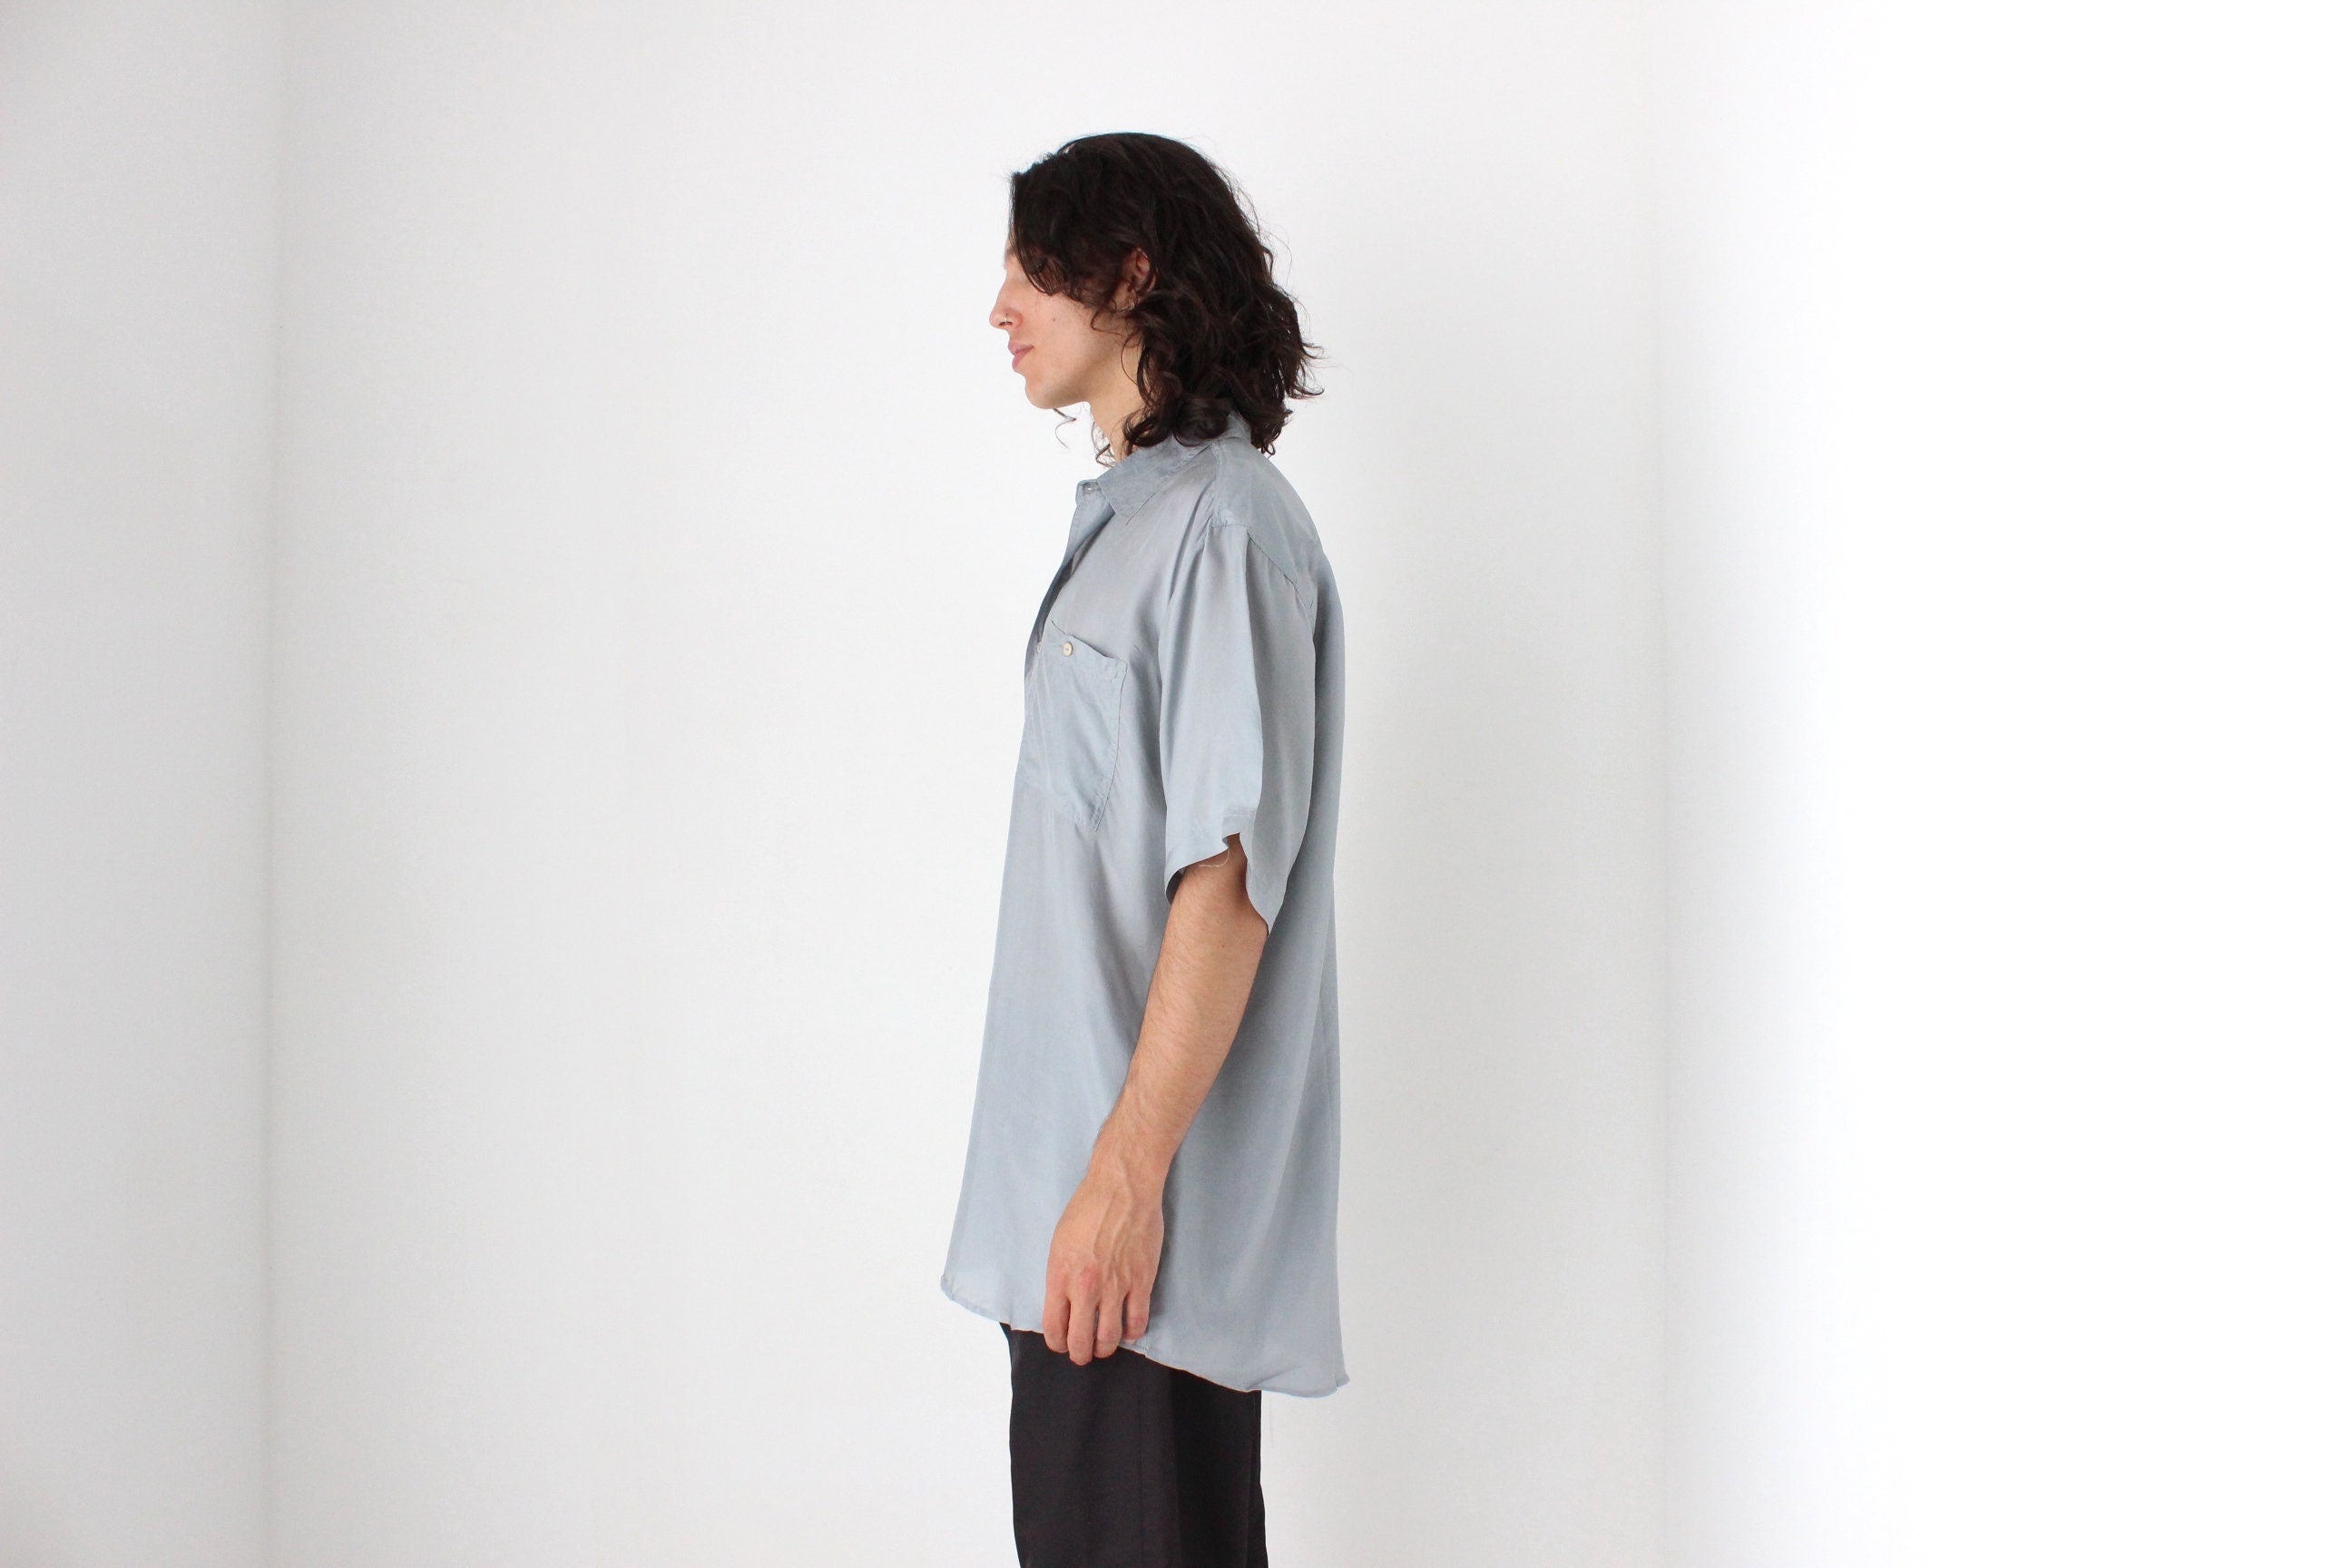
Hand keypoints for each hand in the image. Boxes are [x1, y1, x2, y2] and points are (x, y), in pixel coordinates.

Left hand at [1041, 1161, 1164, 1364]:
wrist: (1122, 1189)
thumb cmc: (1087, 1209)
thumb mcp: (1059, 1243)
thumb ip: (1060, 1277)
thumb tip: (1065, 1303)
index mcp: (1061, 1277)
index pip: (1055, 1328)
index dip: (1057, 1343)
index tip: (1062, 1343)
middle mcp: (1086, 1288)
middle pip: (1081, 1341)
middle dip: (1080, 1354)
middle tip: (1082, 1354)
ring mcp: (1116, 1287)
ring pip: (1110, 1338)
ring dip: (1105, 1347)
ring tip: (1104, 1345)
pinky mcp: (1142, 1282)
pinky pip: (1138, 1322)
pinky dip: (1132, 1332)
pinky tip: (1128, 1328)